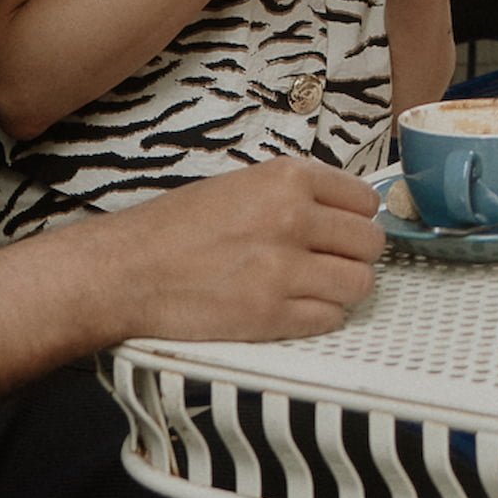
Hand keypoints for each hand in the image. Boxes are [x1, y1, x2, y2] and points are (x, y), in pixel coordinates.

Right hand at [90, 159, 385, 341]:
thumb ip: (293, 194)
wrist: (128, 269)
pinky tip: (295, 308)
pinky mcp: (270, 315)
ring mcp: (283, 269)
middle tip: (331, 261)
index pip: (364, 200)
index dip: (357, 219)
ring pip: (359, 283)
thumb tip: (344, 212)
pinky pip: (330, 319)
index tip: (346, 230)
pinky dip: (319, 317)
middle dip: (355, 255)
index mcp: (286, 178)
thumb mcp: (240, 185)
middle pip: (370, 243)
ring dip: (342, 289)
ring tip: (315, 287)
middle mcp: (291, 218)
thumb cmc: (176, 228)